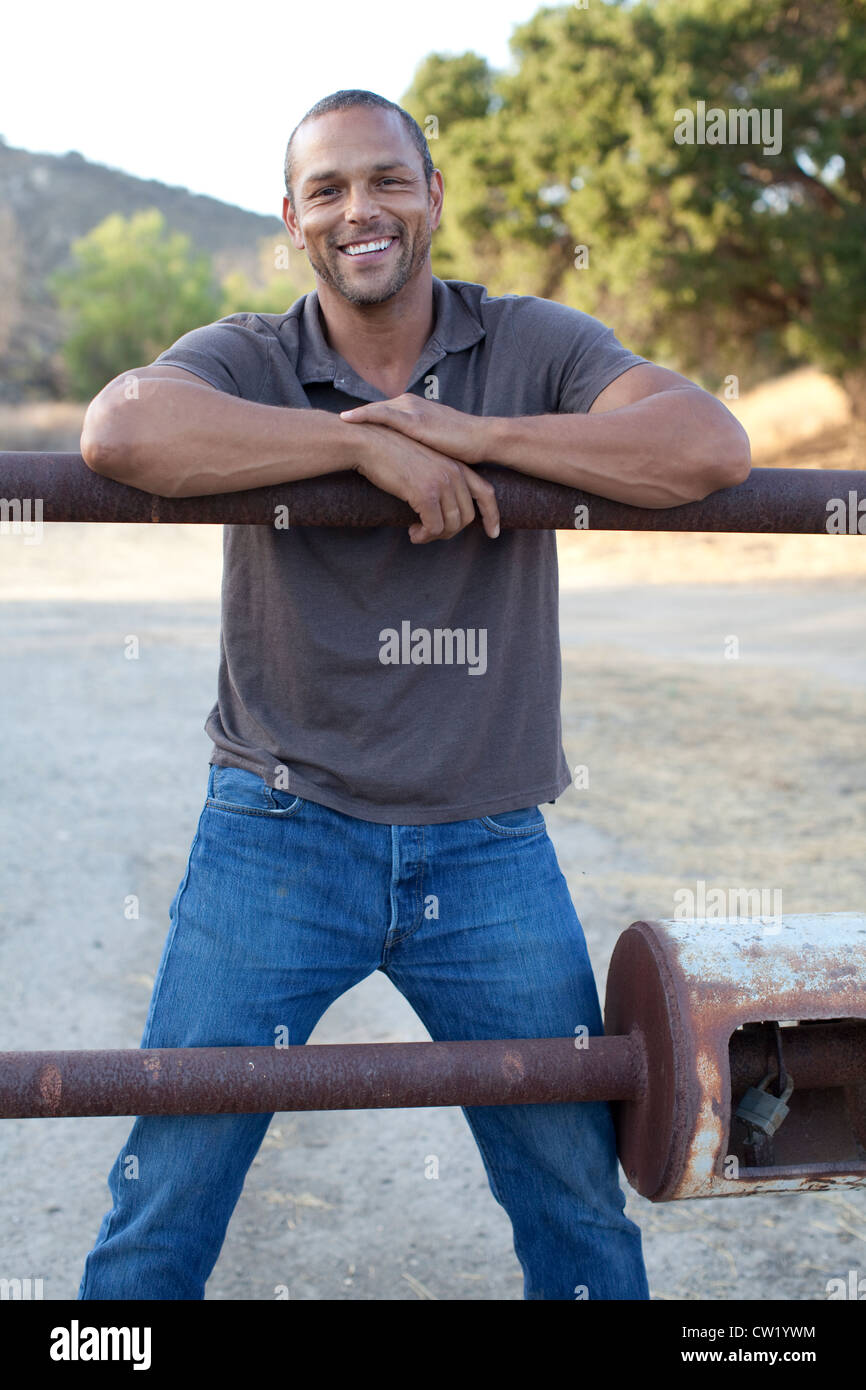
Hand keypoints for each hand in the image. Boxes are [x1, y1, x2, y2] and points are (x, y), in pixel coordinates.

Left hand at [340, 393, 490, 465]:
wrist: (480, 440)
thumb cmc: (460, 447)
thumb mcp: (431, 445)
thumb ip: (415, 446)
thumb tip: (402, 460)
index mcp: (412, 410)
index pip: (381, 416)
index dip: (362, 423)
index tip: (342, 429)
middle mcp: (409, 404)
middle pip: (373, 412)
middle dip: (354, 419)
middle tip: (330, 426)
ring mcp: (411, 409)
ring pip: (374, 411)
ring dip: (355, 418)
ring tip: (334, 423)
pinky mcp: (414, 419)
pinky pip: (383, 415)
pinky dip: (363, 416)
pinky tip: (346, 419)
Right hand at [348, 420, 499, 543]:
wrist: (369, 442)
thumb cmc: (389, 453)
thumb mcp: (423, 462)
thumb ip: (438, 477)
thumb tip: (441, 505)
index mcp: (455, 464)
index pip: (486, 492)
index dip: (491, 516)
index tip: (492, 533)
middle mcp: (453, 473)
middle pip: (467, 516)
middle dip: (450, 531)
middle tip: (430, 533)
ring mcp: (441, 483)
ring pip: (451, 525)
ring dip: (435, 536)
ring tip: (418, 534)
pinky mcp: (425, 493)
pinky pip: (434, 527)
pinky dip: (424, 535)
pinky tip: (413, 532)